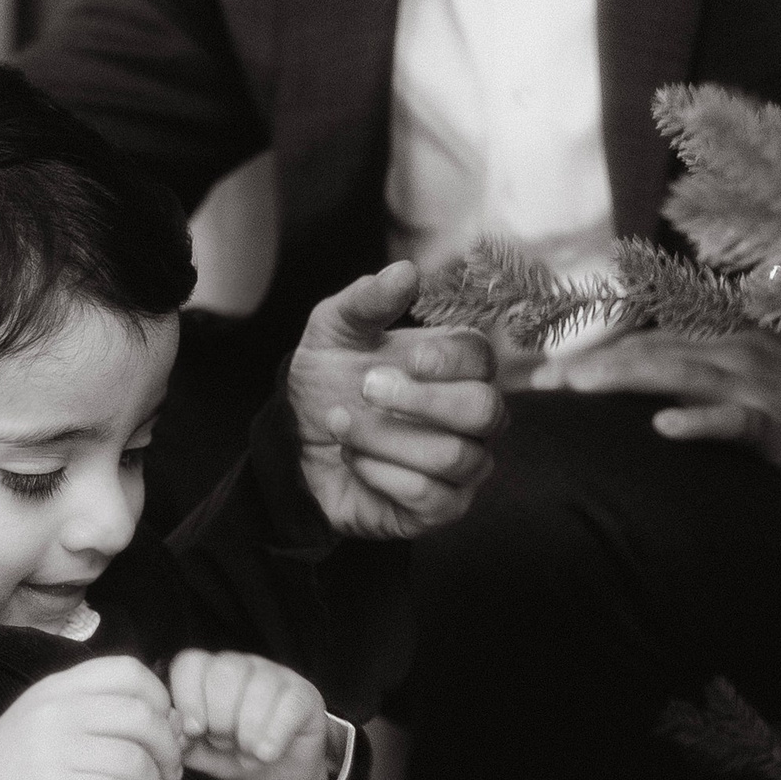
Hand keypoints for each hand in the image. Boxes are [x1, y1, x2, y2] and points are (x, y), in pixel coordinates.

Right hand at [0, 656, 183, 779]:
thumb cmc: (19, 765)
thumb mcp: (52, 721)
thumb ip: (104, 714)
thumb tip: (175, 723)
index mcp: (58, 688)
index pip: (128, 672)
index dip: (160, 699)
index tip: (165, 728)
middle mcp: (56, 712)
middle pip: (141, 717)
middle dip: (168, 747)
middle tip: (170, 770)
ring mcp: (52, 751)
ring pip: (134, 761)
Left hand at [167, 649, 332, 779]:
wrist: (280, 779)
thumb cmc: (236, 758)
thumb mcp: (201, 754)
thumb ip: (182, 741)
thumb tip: (172, 729)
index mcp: (209, 675)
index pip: (191, 663)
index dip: (188, 696)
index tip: (194, 730)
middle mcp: (241, 667)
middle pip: (224, 671)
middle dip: (220, 716)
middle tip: (225, 743)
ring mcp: (275, 675)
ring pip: (258, 686)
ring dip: (248, 730)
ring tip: (248, 754)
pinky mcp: (304, 694)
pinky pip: (288, 704)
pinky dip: (274, 734)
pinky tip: (267, 754)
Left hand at [286, 262, 504, 540]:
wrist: (295, 447)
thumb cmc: (328, 383)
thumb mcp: (333, 332)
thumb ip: (367, 300)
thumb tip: (407, 271)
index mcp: (458, 367)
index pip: (482, 358)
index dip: (449, 358)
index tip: (406, 357)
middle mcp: (474, 417)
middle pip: (485, 409)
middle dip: (421, 401)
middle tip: (365, 389)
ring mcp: (465, 465)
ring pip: (455, 456)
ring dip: (387, 439)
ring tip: (340, 425)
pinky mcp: (444, 508)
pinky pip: (432, 497)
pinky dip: (382, 474)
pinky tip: (353, 459)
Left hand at [553, 325, 780, 488]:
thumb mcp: (750, 389)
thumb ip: (702, 383)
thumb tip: (648, 400)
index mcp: (726, 346)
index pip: (649, 345)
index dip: (597, 356)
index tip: (546, 375)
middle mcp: (737, 357)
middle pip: (654, 354)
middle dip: (595, 365)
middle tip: (543, 381)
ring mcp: (759, 390)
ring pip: (682, 376)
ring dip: (627, 378)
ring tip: (580, 387)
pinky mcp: (780, 429)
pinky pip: (735, 423)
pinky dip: (700, 424)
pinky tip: (665, 428)